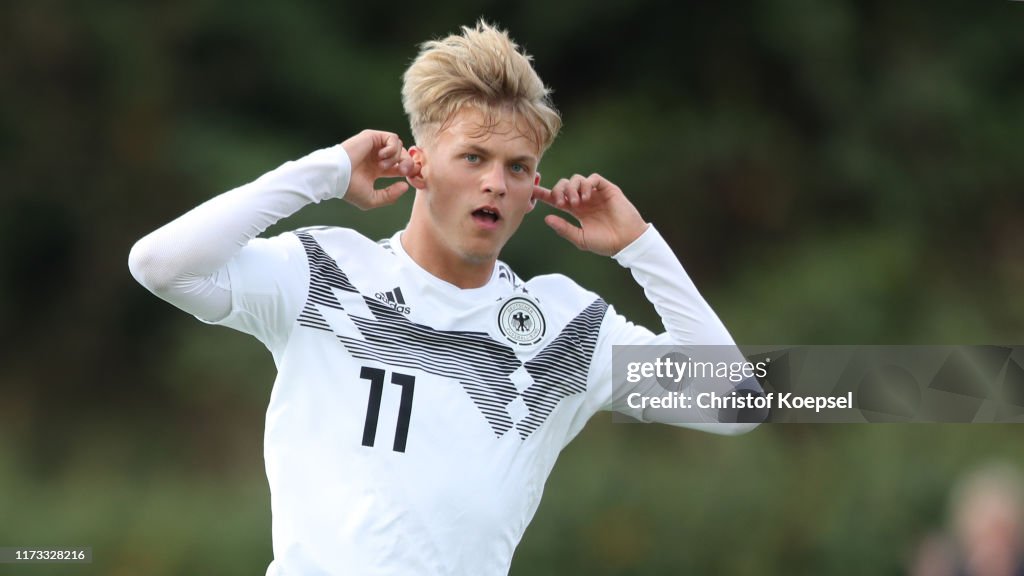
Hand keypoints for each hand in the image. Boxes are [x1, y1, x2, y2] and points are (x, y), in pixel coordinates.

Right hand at [341, 130, 418, 209]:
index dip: (409, 172)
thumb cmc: (349, 188)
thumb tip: (405, 185)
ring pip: (399, 146)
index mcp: (377, 169)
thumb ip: (390, 195)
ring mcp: (375, 146)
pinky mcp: (372, 137)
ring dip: (396, 158)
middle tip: (404, 172)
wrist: (336, 176)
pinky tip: (381, 157)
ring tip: (382, 166)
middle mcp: (377, 157)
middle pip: (403, 156)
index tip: (411, 178)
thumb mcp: (372, 199)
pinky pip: (393, 138)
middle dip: (408, 164)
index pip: (400, 167)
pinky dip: (392, 149)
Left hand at [534, 173, 648, 255]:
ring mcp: (596, 193)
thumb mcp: (580, 238)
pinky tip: (586, 198)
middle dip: (558, 190)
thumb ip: (564, 228)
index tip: (533, 192)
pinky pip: (593, 178)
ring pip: (577, 179)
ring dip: (571, 189)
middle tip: (560, 203)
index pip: (557, 198)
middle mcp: (584, 199)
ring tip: (575, 204)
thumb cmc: (605, 243)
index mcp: (577, 210)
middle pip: (564, 185)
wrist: (626, 242)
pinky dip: (586, 185)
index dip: (545, 194)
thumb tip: (546, 218)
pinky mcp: (607, 189)